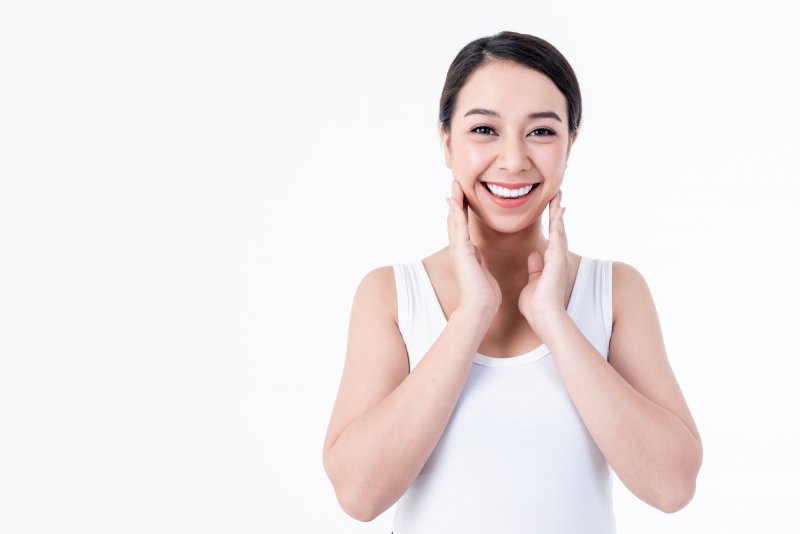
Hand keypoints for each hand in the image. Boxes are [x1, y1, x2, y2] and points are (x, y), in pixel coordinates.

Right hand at [446, 180, 500, 316]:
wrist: (479, 307)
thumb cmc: (483, 294)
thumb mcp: (482, 271)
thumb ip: (478, 261)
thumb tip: (477, 255)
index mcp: (466, 253)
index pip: (462, 227)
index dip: (461, 211)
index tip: (461, 197)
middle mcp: (459, 249)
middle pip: (454, 220)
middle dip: (454, 202)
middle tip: (454, 184)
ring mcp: (458, 250)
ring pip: (454, 220)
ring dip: (454, 202)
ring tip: (453, 186)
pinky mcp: (461, 252)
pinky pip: (458, 227)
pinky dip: (455, 213)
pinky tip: (454, 200)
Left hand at [518, 189, 570, 328]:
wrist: (544, 316)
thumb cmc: (537, 305)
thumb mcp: (533, 282)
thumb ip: (535, 269)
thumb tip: (534, 256)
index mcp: (550, 262)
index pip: (551, 238)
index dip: (551, 222)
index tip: (551, 208)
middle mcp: (556, 258)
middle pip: (558, 228)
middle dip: (557, 211)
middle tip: (557, 194)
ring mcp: (559, 257)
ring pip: (559, 228)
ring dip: (558, 211)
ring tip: (557, 195)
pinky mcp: (557, 258)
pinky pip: (557, 235)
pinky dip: (557, 221)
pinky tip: (556, 209)